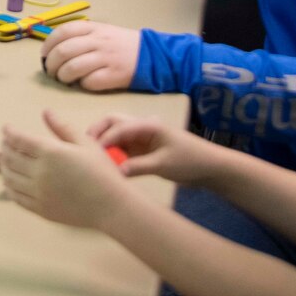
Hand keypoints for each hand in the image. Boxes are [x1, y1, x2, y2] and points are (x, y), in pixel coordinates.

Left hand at [0, 110, 130, 230]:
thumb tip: (46, 111)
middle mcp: (40, 173)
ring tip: (5, 159)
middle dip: (5, 147)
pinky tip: (10, 181)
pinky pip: (16, 197)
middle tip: (5, 142)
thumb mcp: (86, 143)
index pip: (20, 140)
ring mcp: (38, 193)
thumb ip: (63, 128)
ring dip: (3, 166)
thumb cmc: (102, 172)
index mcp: (51, 153)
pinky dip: (8, 186)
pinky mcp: (40, 209)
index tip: (6, 128)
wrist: (112, 207)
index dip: (10, 132)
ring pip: (10, 177)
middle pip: (11, 157)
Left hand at [42, 21, 140, 91]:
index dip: (48, 45)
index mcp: (92, 28)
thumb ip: (80, 36)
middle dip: (50, 64)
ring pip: (73, 68)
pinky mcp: (114, 75)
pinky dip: (82, 85)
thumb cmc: (119, 44)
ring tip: (64, 80)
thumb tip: (53, 49)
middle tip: (50, 72)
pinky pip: (89, 82)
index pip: (62, 32)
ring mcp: (106, 58)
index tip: (43, 55)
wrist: (151, 55)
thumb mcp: (100, 31)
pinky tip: (83, 84)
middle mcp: (98, 41)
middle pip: (64, 51)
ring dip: (62, 77)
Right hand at [86, 114, 219, 184]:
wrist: (209, 167)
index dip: (104, 139)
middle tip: (85, 149)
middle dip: (97, 133)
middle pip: (112, 122)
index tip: (92, 153)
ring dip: (103, 143)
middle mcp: (141, 127)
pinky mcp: (142, 149)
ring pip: (115, 135)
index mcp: (148, 125)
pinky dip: (112, 153)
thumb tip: (115, 173)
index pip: (119, 127)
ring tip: (93, 158)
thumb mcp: (164, 165)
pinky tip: (106, 165)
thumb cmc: (190, 160)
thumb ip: (139, 167)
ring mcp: (141, 138)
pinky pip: (122, 148)